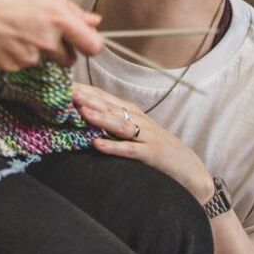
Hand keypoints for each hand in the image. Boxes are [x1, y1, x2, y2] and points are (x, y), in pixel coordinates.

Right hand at [0, 0, 101, 71]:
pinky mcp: (13, 68)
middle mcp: (47, 42)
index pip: (93, 46)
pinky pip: (24, 65)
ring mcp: (30, 58)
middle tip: (42, 33)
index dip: (90, 44)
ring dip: (38, 51)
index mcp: (58, 19)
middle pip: (70, 59)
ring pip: (45, 61)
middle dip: (61, 50)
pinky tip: (5, 39)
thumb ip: (70, 9)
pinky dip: (18, 55)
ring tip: (17, 31)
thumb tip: (94, 21)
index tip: (82, 40)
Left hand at [73, 83, 214, 204]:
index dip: (84, 90)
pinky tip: (97, 145)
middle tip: (66, 91)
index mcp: (131, 113)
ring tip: (81, 111)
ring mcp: (146, 136)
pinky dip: (113, 147)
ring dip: (100, 117)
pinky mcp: (152, 155)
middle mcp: (138, 120)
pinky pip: (130, 150)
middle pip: (109, 106)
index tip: (62, 84)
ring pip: (119, 124)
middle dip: (87, 98)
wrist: (190, 170)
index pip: (104, 97)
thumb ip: (113, 124)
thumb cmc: (157, 150)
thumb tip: (83, 116)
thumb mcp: (134, 132)